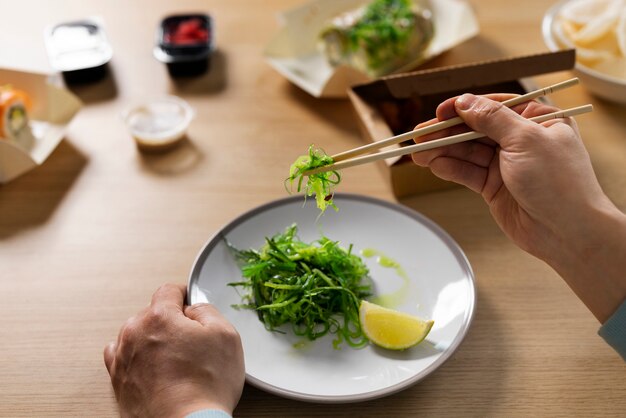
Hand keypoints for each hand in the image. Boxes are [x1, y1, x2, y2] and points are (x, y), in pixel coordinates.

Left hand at [104, 283, 244, 417]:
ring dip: (153, 340)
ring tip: (175, 359)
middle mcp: (135, 334)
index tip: (189, 302)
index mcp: (159, 317)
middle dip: (171, 321)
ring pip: (137, 335)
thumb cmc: (205, 387)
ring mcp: (122, 358)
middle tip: (191, 340)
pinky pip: (123, 357)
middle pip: (152, 313)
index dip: (184, 294)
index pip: (168, 290)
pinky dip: (138, 358)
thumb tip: (195, 307)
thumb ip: (207, 310)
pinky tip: (155, 367)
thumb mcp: (226, 334)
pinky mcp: (118, 381)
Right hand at [412, 93, 625, 321]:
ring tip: (417, 153)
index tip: (440, 112)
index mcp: (537, 119)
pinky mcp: (494, 187)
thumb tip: (464, 102)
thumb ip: (492, 120)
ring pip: (467, 152)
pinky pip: (468, 172)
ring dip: (442, 151)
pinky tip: (434, 165)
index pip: (493, 107)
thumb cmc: (558, 181)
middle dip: (446, 132)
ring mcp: (506, 164)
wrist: (567, 231)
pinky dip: (450, 168)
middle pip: (475, 130)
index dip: (464, 107)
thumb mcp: (525, 140)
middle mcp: (521, 139)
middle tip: (418, 135)